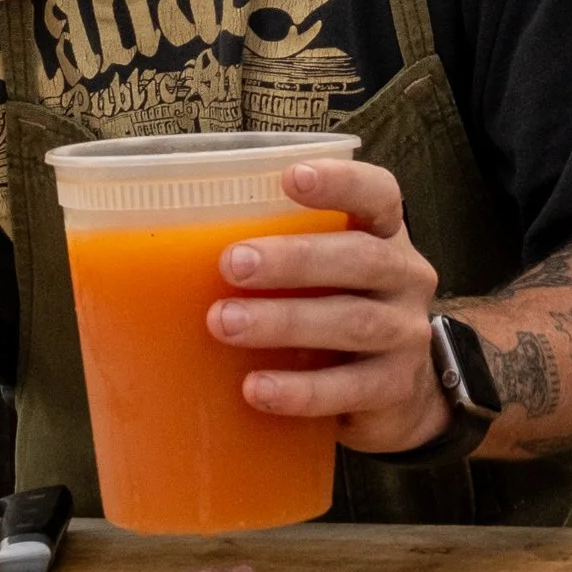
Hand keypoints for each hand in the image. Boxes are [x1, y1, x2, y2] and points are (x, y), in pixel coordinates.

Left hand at [209, 157, 445, 455]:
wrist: (398, 394)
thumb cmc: (337, 309)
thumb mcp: (322, 274)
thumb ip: (275, 250)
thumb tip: (165, 245)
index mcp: (383, 235)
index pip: (377, 195)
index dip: (341, 182)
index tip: (291, 177)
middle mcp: (405, 277)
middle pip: (361, 258)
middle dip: (294, 259)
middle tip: (232, 264)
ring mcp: (405, 334)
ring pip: (352, 322)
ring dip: (285, 321)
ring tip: (224, 324)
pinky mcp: (395, 388)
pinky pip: (350, 388)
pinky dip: (301, 390)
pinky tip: (257, 389)